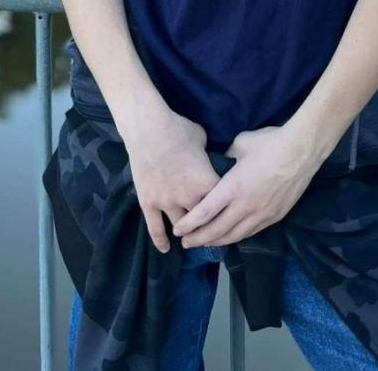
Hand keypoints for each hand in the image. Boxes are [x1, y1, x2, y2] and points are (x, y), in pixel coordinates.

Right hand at [124, 105, 220, 253]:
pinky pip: (155, 228)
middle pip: (204, 221)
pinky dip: (161, 240)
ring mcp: (167, 203)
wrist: (148, 129)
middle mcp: (189, 198)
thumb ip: (207, 154)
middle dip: (209, 227)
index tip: (229, 214)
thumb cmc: (178, 129)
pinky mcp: (148, 203)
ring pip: (181, 228)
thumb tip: (209, 156)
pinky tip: (166, 249)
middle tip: (213, 234)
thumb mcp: (202, 139)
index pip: (222, 203)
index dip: (226, 208)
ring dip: (187, 235)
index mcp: (207, 182)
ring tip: (191, 241)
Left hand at [170, 124, 320, 247]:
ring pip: (234, 236)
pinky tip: (229, 237)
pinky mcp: (274, 217)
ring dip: (217, 242)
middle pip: (217, 230)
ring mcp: (261, 214)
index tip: (177, 231)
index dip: (189, 224)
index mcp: (233, 187)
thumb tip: (220, 164)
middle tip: (186, 243)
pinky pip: (250, 233)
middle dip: (198, 239)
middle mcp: (245, 206)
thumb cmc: (270, 143)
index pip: (205, 212)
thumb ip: (226, 157)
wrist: (301, 151)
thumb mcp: (240, 144)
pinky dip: (236, 237)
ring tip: (204, 244)